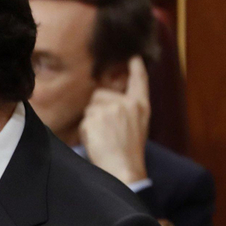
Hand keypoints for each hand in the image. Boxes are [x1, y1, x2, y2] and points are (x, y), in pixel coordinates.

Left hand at [79, 56, 149, 185]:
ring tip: (104, 137)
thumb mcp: (137, 126)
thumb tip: (106, 99)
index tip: (134, 58)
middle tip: (107, 131)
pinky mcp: (96, 116)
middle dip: (98, 109)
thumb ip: (127, 110)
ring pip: (90, 107)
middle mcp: (127, 103)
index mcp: (141, 106)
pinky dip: (86, 131)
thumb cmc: (129, 152)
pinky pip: (84, 121)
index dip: (136, 69)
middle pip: (100, 95)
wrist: (123, 168)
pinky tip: (97, 141)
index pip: (139, 82)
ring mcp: (111, 109)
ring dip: (91, 121)